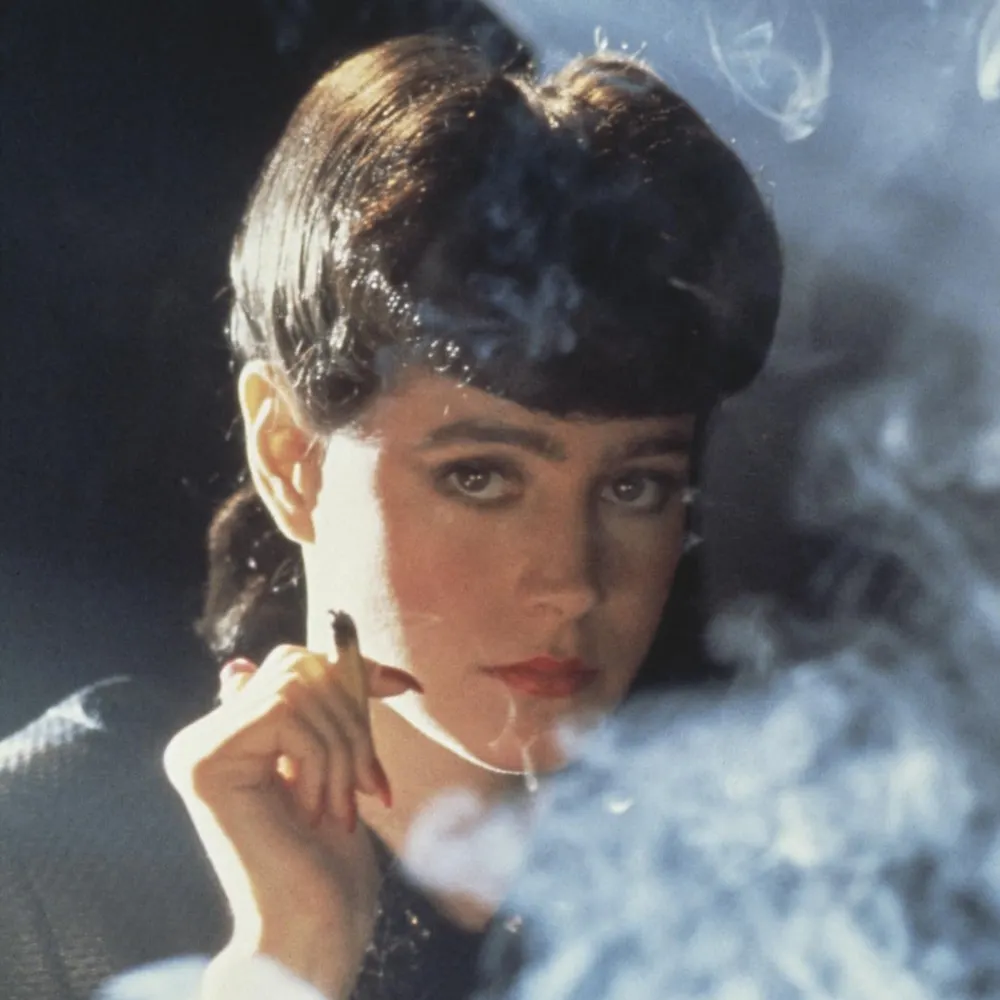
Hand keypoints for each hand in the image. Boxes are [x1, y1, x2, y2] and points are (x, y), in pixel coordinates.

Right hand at [163, 644, 422, 998]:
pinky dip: (322, 759)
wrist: (312, 931)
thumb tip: (340, 638)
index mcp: (230, 736)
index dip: (351, 670)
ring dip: (343, 748)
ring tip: (346, 806)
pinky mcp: (204, 763)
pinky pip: (285, 716)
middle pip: (296, 668)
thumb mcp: (340, 759)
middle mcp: (202, 738)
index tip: (405, 685)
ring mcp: (196, 749)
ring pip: (295, 691)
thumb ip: (326, 706)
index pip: (293, 665)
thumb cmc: (331, 857)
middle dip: (352, 719)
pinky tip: (319, 811)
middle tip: (370, 782)